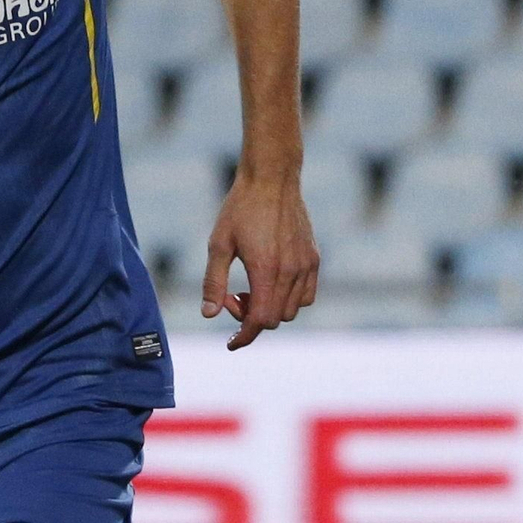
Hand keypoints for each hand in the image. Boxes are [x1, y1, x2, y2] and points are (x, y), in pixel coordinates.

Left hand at [202, 170, 319, 350]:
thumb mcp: (218, 245)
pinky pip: (307, 295)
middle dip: (252, 317)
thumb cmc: (240, 209)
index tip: (231, 342)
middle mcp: (290, 271)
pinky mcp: (313, 258)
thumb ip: (213, 282)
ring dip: (271, 309)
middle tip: (234, 296)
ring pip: (292, 310)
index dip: (244, 336)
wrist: (272, 179)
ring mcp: (306, 265)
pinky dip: (290, 299)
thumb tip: (209, 315)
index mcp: (265, 270)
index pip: (260, 321)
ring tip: (252, 287)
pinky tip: (272, 282)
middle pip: (275, 319)